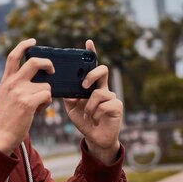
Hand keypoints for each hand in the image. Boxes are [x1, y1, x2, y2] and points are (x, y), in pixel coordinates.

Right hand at [0, 38, 53, 154]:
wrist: (0, 137)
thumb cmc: (5, 119)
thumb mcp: (4, 97)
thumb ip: (14, 85)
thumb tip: (33, 79)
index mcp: (6, 81)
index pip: (13, 56)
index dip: (24, 45)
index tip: (33, 41)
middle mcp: (12, 84)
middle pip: (34, 62)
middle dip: (48, 63)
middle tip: (52, 70)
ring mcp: (20, 92)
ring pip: (46, 85)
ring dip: (47, 94)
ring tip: (39, 105)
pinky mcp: (28, 103)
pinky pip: (47, 95)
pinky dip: (47, 103)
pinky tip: (39, 110)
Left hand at [64, 40, 122, 163]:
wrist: (95, 138)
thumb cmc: (84, 121)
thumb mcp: (71, 108)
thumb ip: (69, 96)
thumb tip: (66, 87)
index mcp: (92, 86)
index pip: (92, 67)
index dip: (92, 54)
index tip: (88, 43)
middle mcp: (103, 88)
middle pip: (102, 70)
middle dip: (92, 74)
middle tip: (83, 85)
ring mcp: (111, 96)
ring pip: (99, 92)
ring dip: (89, 105)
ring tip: (88, 114)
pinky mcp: (116, 106)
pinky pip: (103, 104)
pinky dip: (95, 112)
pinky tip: (96, 119)